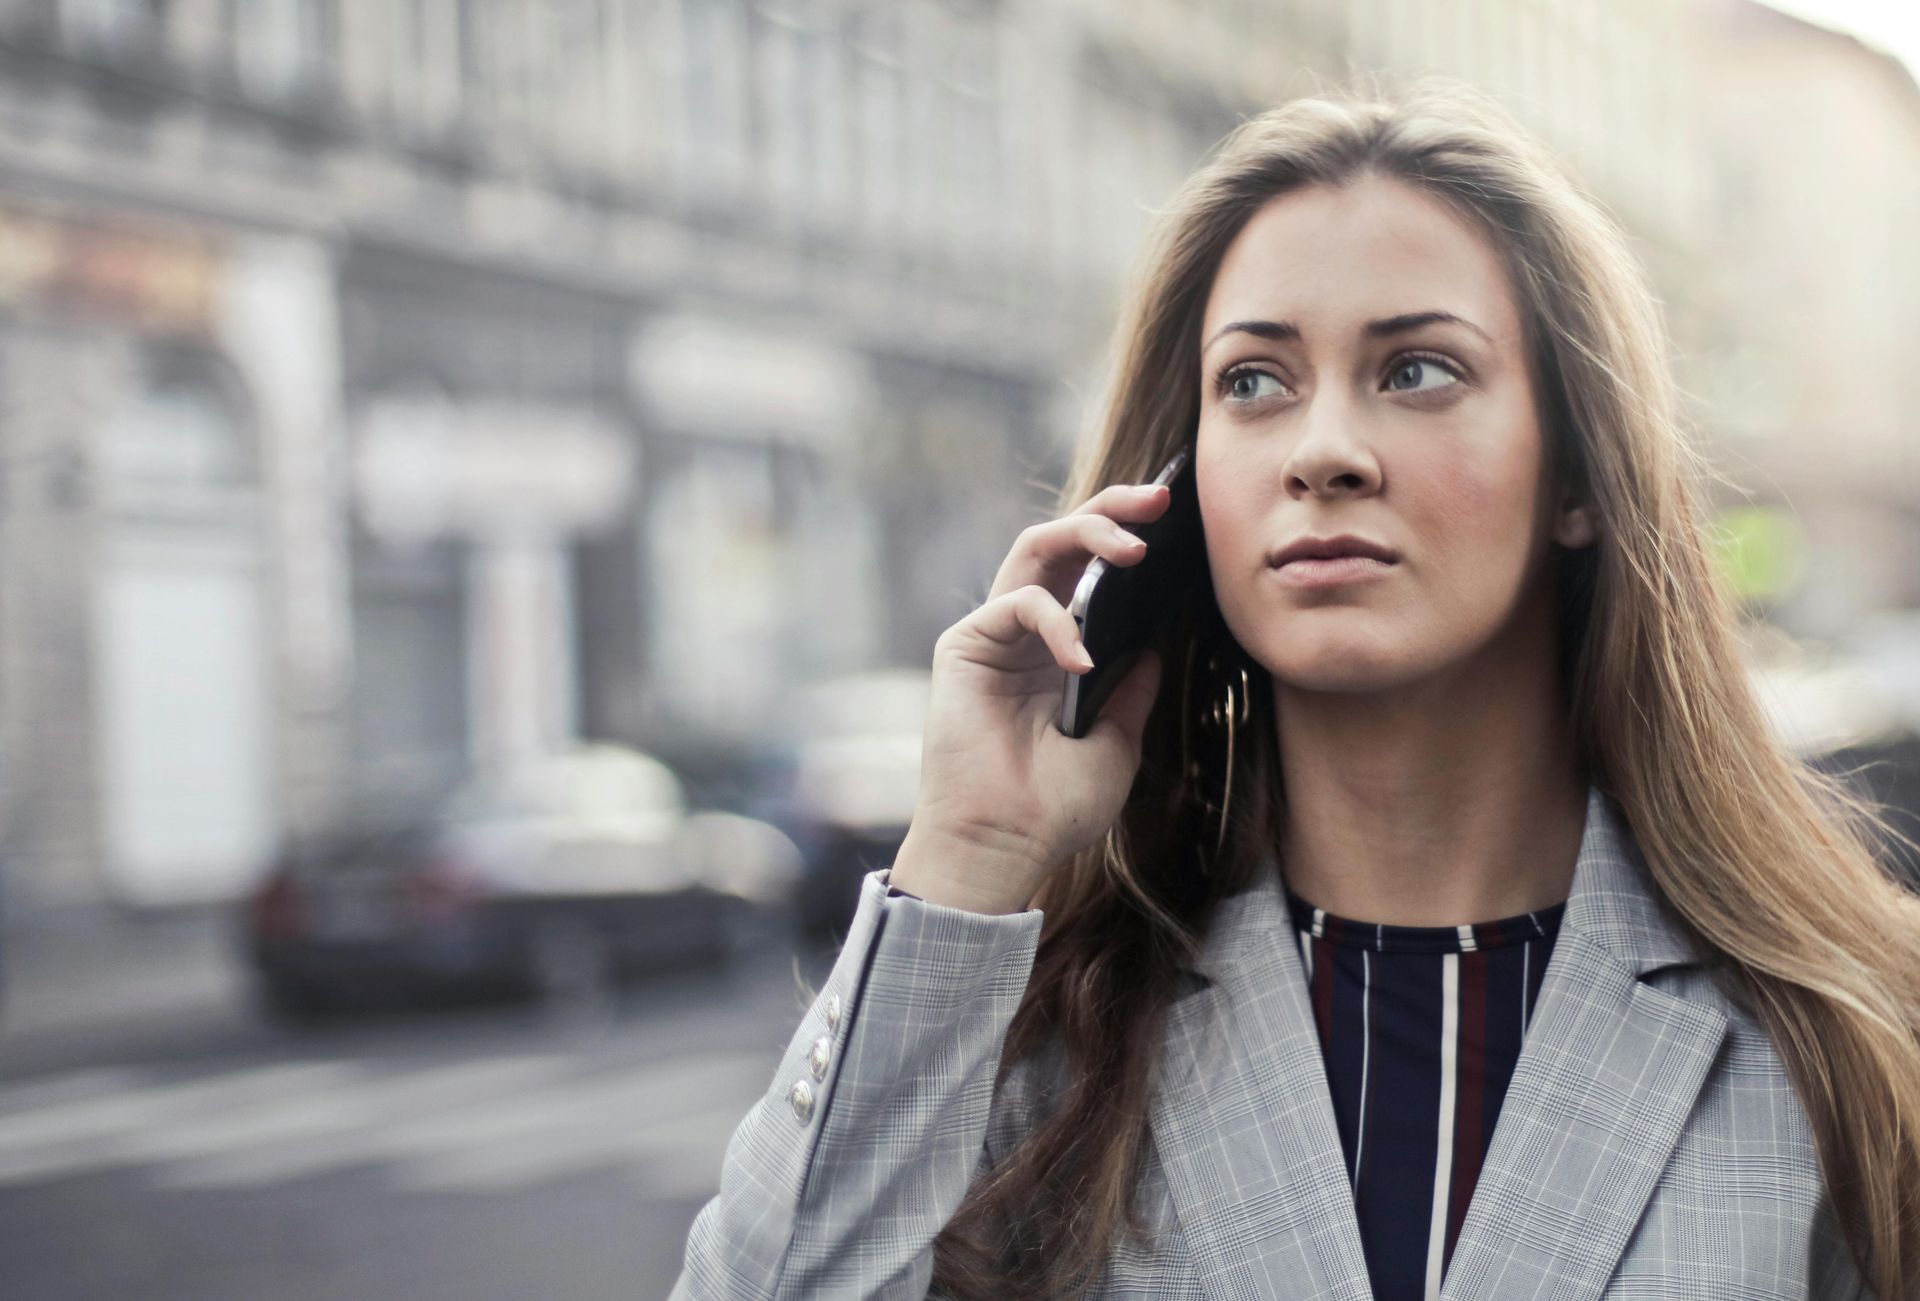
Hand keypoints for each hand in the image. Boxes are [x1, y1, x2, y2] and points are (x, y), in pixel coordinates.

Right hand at [889, 481, 1170, 913]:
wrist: (1004, 846)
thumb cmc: (1053, 808)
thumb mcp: (1117, 743)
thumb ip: (1132, 689)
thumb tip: (1156, 643)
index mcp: (1060, 650)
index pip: (1092, 571)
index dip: (1128, 536)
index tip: (1178, 519)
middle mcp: (1025, 632)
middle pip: (1064, 541)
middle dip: (1112, 508)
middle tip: (1160, 499)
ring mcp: (994, 634)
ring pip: (1036, 548)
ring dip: (1087, 532)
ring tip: (1135, 545)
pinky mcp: (965, 644)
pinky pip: (1016, 603)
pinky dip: (1056, 621)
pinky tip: (1082, 659)